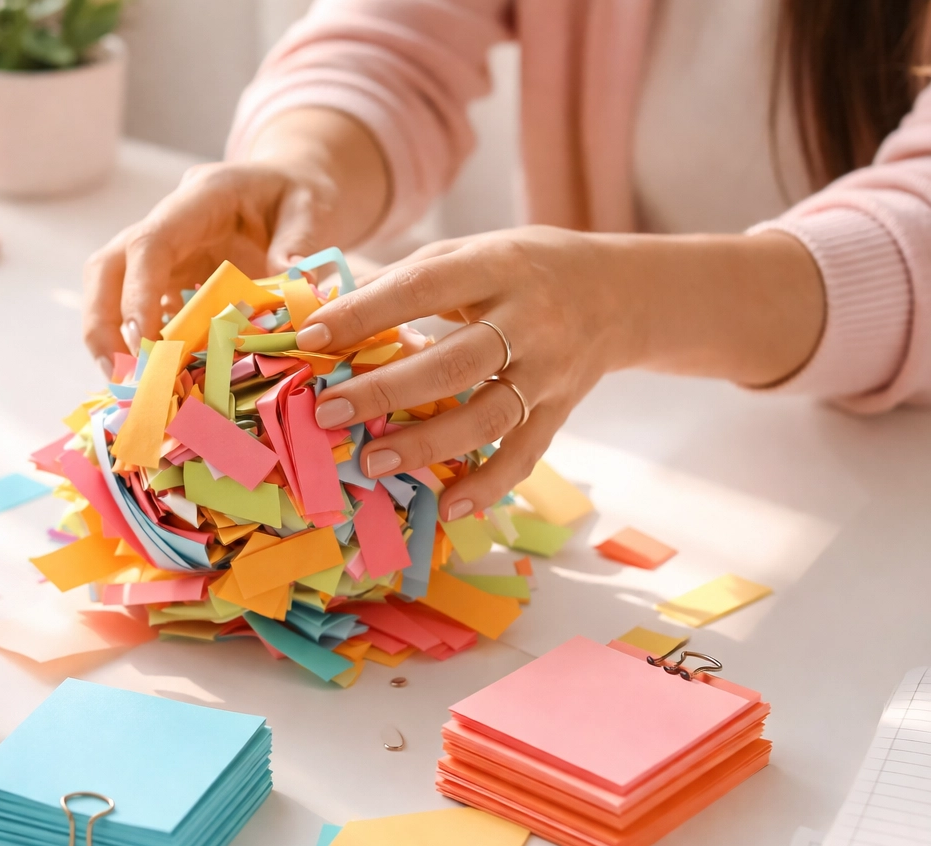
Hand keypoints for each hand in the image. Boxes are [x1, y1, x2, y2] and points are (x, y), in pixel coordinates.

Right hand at [82, 161, 337, 375]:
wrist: (290, 186)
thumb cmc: (298, 193)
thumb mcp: (312, 207)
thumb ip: (300, 243)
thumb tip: (293, 287)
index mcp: (199, 199)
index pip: (149, 244)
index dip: (138, 294)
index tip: (142, 342)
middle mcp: (167, 226)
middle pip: (106, 269)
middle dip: (102, 324)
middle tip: (121, 376)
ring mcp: (163, 256)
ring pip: (110, 292)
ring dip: (112, 341)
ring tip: (134, 388)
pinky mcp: (168, 280)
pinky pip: (141, 314)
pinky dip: (143, 348)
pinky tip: (159, 381)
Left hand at [304, 226, 822, 519]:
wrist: (618, 292)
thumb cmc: (519, 270)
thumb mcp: (470, 253)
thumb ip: (403, 278)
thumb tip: (318, 299)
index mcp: (497, 266)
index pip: (422, 288)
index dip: (365, 312)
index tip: (312, 335)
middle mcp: (530, 320)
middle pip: (456, 362)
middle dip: (388, 390)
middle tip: (330, 411)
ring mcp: (549, 370)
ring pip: (488, 415)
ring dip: (428, 444)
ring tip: (373, 462)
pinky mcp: (561, 410)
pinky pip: (524, 455)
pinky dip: (487, 485)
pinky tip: (447, 508)